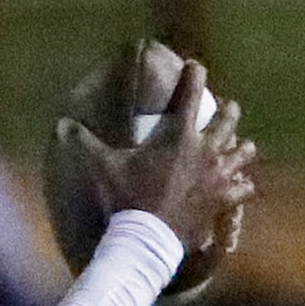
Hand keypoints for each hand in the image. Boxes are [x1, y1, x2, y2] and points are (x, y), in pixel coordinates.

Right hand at [59, 59, 256, 257]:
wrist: (146, 239)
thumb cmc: (126, 199)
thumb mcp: (101, 168)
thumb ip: (84, 143)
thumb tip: (61, 123)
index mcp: (179, 134)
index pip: (191, 93)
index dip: (195, 74)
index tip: (196, 65)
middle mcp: (206, 149)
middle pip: (228, 118)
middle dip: (228, 110)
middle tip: (225, 108)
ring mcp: (218, 175)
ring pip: (243, 152)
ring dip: (241, 147)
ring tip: (240, 147)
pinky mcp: (222, 200)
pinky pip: (243, 188)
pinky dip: (242, 185)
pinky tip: (242, 185)